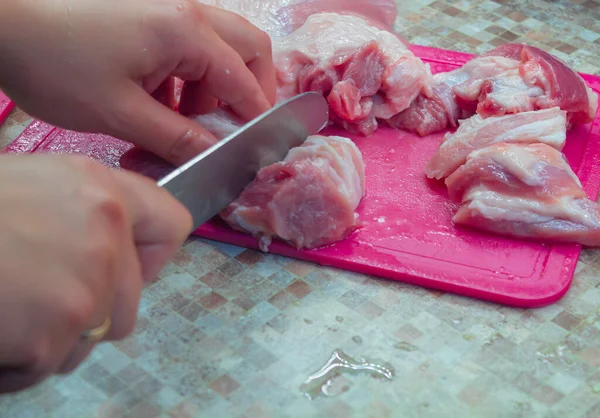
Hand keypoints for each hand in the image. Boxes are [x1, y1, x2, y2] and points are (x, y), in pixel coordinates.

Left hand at [0, 0, 275, 164]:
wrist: (4, 21)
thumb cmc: (58, 66)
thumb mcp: (121, 113)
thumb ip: (177, 137)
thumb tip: (216, 155)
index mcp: (187, 32)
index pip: (245, 79)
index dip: (255, 118)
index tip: (255, 149)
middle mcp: (189, 11)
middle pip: (249, 48)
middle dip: (251, 91)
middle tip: (234, 129)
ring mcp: (169, 6)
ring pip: (221, 45)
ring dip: (217, 85)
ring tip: (189, 122)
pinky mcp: (150, 11)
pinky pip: (190, 43)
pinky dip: (190, 75)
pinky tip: (163, 103)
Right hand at [0, 154, 191, 392]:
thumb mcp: (33, 188)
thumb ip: (85, 216)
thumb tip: (114, 254)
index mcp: (101, 189)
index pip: (172, 226)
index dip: (152, 255)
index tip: (127, 267)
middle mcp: (107, 232)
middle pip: (131, 300)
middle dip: (91, 310)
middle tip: (36, 296)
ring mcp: (88, 284)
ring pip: (94, 337)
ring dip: (56, 337)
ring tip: (8, 308)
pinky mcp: (58, 332)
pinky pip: (51, 363)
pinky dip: (21, 361)